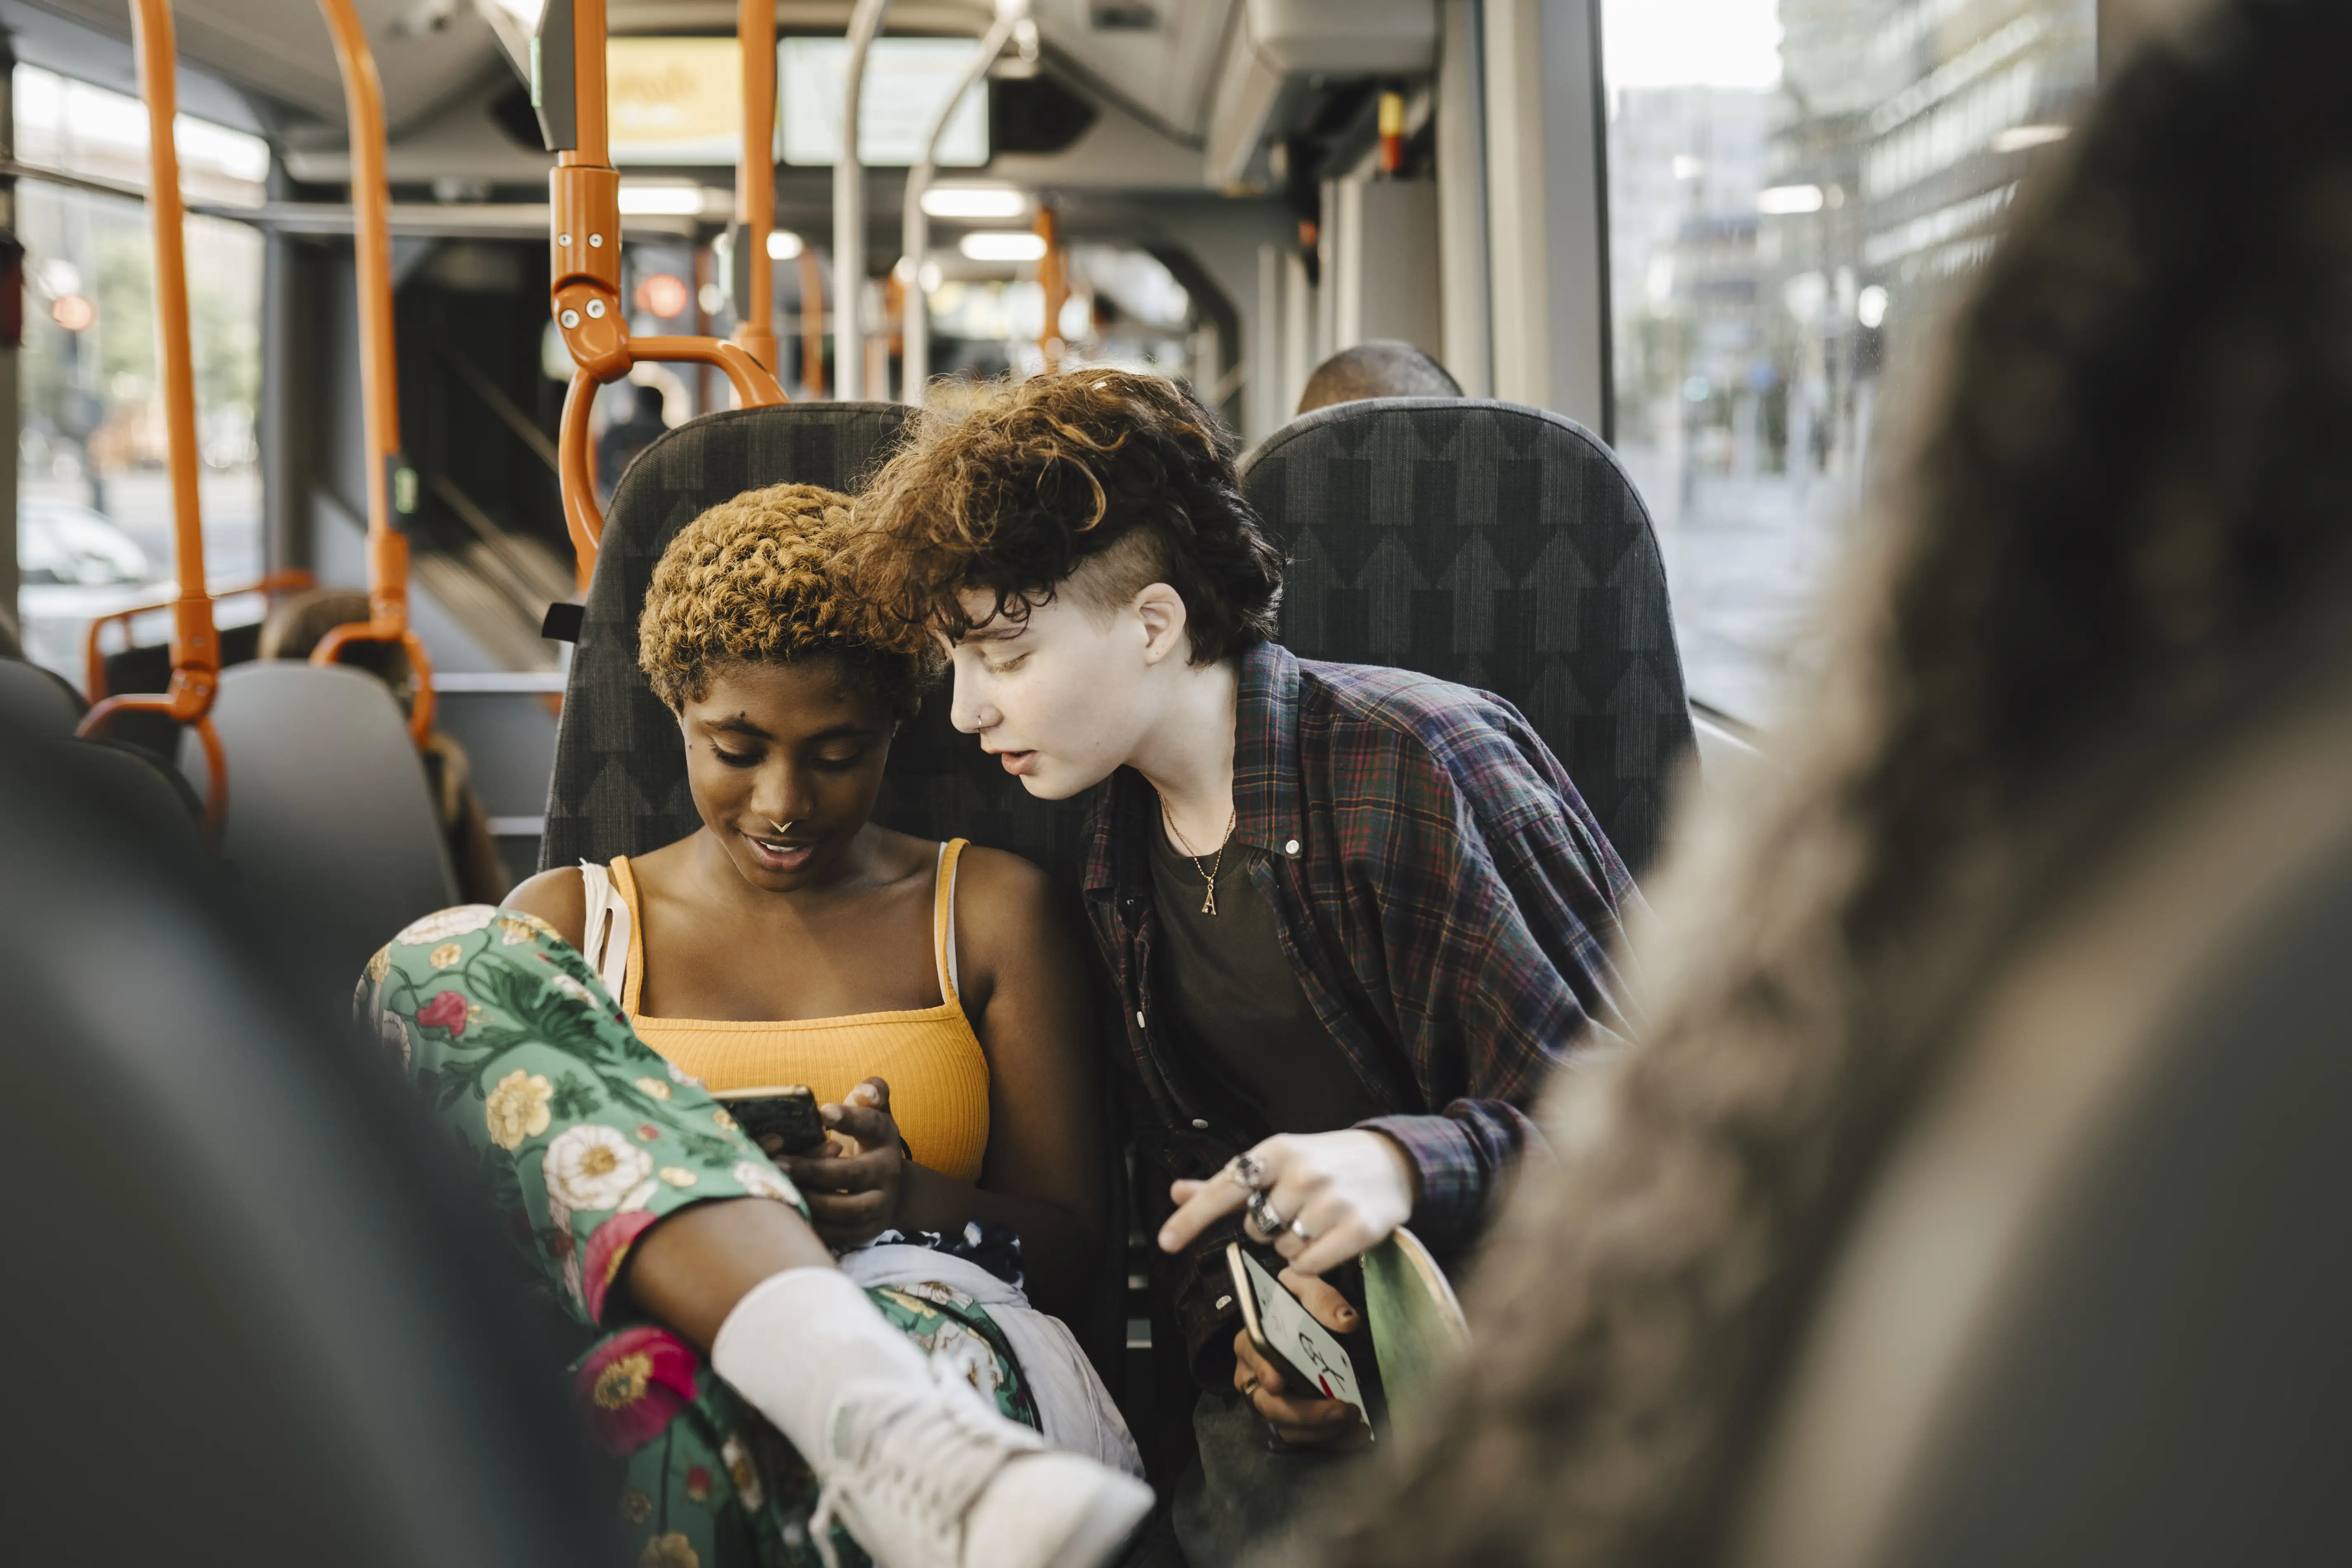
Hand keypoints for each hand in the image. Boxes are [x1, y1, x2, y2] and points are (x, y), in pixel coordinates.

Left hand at [773, 1077, 905, 1249]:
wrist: (889, 1189)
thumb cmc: (865, 1143)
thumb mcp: (871, 1114)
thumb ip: (871, 1093)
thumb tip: (867, 1093)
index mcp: (884, 1138)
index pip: (872, 1125)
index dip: (850, 1119)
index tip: (823, 1112)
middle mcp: (886, 1173)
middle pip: (852, 1174)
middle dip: (812, 1170)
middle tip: (777, 1163)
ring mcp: (878, 1206)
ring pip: (845, 1211)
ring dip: (810, 1200)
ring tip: (778, 1189)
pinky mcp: (865, 1233)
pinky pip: (837, 1234)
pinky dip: (813, 1225)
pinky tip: (787, 1212)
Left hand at [1160, 1130, 1418, 1276]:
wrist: (1392, 1161)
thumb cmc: (1324, 1162)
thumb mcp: (1277, 1161)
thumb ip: (1228, 1182)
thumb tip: (1176, 1191)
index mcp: (1278, 1150)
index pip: (1225, 1188)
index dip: (1192, 1217)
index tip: (1165, 1242)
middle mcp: (1304, 1172)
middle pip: (1255, 1228)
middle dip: (1268, 1225)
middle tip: (1297, 1206)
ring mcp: (1334, 1201)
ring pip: (1283, 1249)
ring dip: (1293, 1244)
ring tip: (1317, 1219)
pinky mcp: (1360, 1229)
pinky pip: (1310, 1266)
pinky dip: (1313, 1261)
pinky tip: (1330, 1238)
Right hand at [1233, 1268, 1369, 1447]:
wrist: (1303, 1321)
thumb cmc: (1297, 1302)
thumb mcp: (1305, 1287)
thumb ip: (1322, 1298)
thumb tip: (1347, 1321)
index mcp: (1251, 1342)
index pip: (1251, 1359)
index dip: (1262, 1371)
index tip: (1278, 1382)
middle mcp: (1255, 1378)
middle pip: (1268, 1405)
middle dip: (1305, 1413)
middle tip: (1341, 1410)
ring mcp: (1272, 1404)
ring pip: (1287, 1429)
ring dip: (1323, 1432)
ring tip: (1357, 1424)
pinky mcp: (1291, 1422)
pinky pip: (1306, 1440)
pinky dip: (1334, 1442)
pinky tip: (1359, 1435)